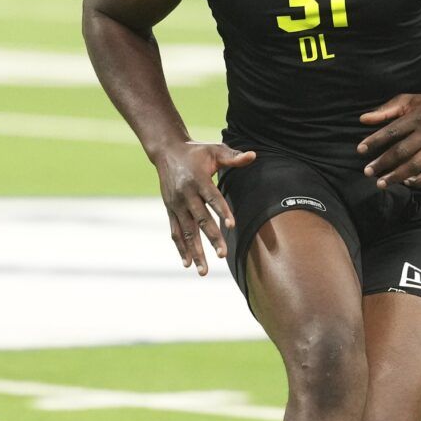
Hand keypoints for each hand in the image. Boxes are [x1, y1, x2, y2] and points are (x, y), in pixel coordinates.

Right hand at [153, 142, 255, 274]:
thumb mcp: (214, 150)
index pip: (212, 197)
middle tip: (223, 254)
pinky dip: (181, 248)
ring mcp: (176, 204)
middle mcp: (186, 194)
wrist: (166, 151)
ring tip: (204, 271)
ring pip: (186, 231)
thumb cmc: (196, 151)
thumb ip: (233, 157)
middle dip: (212, 237)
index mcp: (198, 179)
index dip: (222, 211)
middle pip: (201, 219)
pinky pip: (175, 232)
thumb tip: (253, 155)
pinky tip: (188, 264)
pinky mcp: (170, 210)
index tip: (231, 225)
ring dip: (195, 251)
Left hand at [356, 92, 420, 188]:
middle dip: (382, 163)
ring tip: (381, 183)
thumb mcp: (407, 101)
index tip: (360, 150)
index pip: (392, 131)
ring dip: (397, 176)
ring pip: (415, 165)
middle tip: (367, 172)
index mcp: (417, 117)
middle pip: (402, 152)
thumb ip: (385, 111)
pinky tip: (406, 182)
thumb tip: (362, 119)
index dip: (375, 141)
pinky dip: (419, 181)